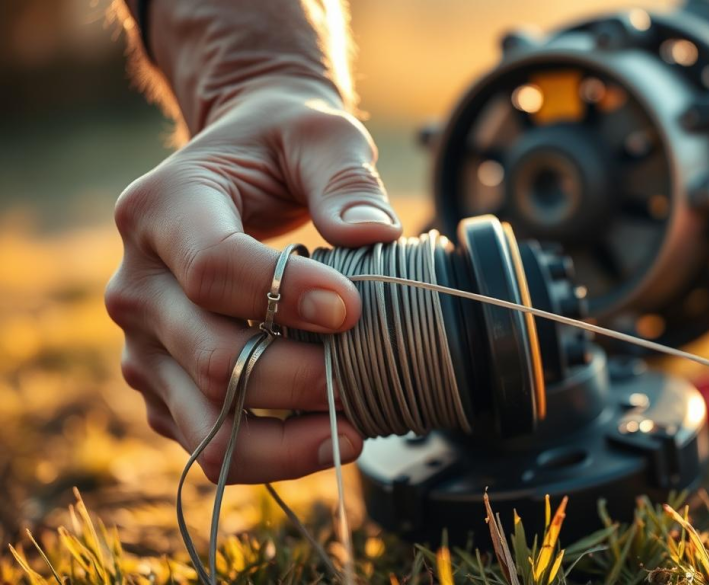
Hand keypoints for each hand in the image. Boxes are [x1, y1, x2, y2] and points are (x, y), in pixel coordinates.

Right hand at [105, 76, 400, 482]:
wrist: (237, 169)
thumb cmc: (279, 147)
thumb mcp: (317, 135)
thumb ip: (344, 177)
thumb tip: (375, 234)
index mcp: (160, 209)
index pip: (213, 267)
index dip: (286, 298)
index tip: (353, 310)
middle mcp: (136, 283)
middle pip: (212, 357)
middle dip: (300, 379)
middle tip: (368, 378)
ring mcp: (143, 343)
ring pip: (204, 421)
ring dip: (284, 441)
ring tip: (355, 431)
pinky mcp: (162, 384)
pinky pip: (208, 442)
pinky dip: (269, 452)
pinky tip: (325, 435)